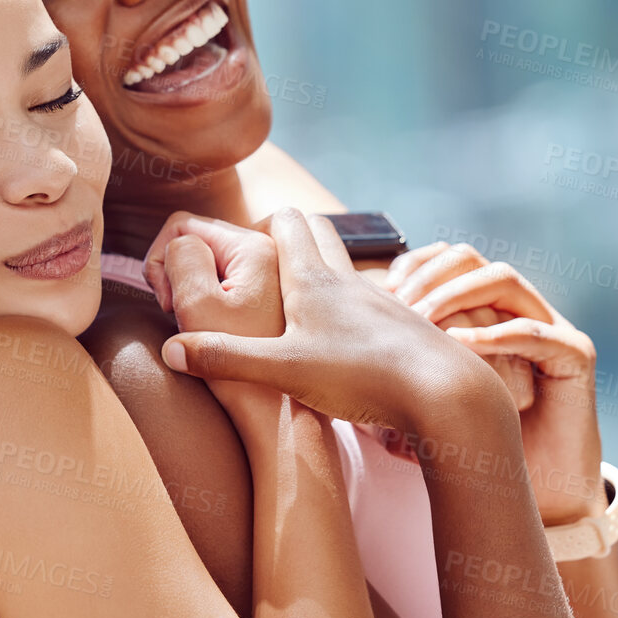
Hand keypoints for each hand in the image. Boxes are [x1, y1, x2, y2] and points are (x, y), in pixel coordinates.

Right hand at [145, 209, 506, 435]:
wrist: (447, 396)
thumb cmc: (363, 377)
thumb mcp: (282, 371)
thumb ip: (224, 359)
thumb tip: (170, 350)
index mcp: (314, 280)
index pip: (286, 221)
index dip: (256, 224)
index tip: (235, 248)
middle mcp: (349, 281)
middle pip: (319, 232)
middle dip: (290, 236)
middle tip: (261, 267)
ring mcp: (380, 303)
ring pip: (344, 269)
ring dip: (319, 274)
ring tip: (294, 308)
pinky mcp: (401, 330)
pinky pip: (367, 304)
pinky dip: (347, 310)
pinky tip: (340, 345)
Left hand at [385, 243, 604, 523]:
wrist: (536, 488)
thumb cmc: (476, 443)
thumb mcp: (421, 398)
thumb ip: (389, 369)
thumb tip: (329, 354)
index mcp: (480, 308)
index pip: (442, 260)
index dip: (410, 267)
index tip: (380, 291)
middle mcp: (514, 308)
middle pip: (469, 259)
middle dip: (428, 276)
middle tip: (398, 305)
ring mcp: (549, 326)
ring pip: (504, 279)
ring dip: (457, 295)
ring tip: (424, 321)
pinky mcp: (576, 355)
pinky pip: (537, 331)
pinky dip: (496, 334)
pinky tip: (459, 346)